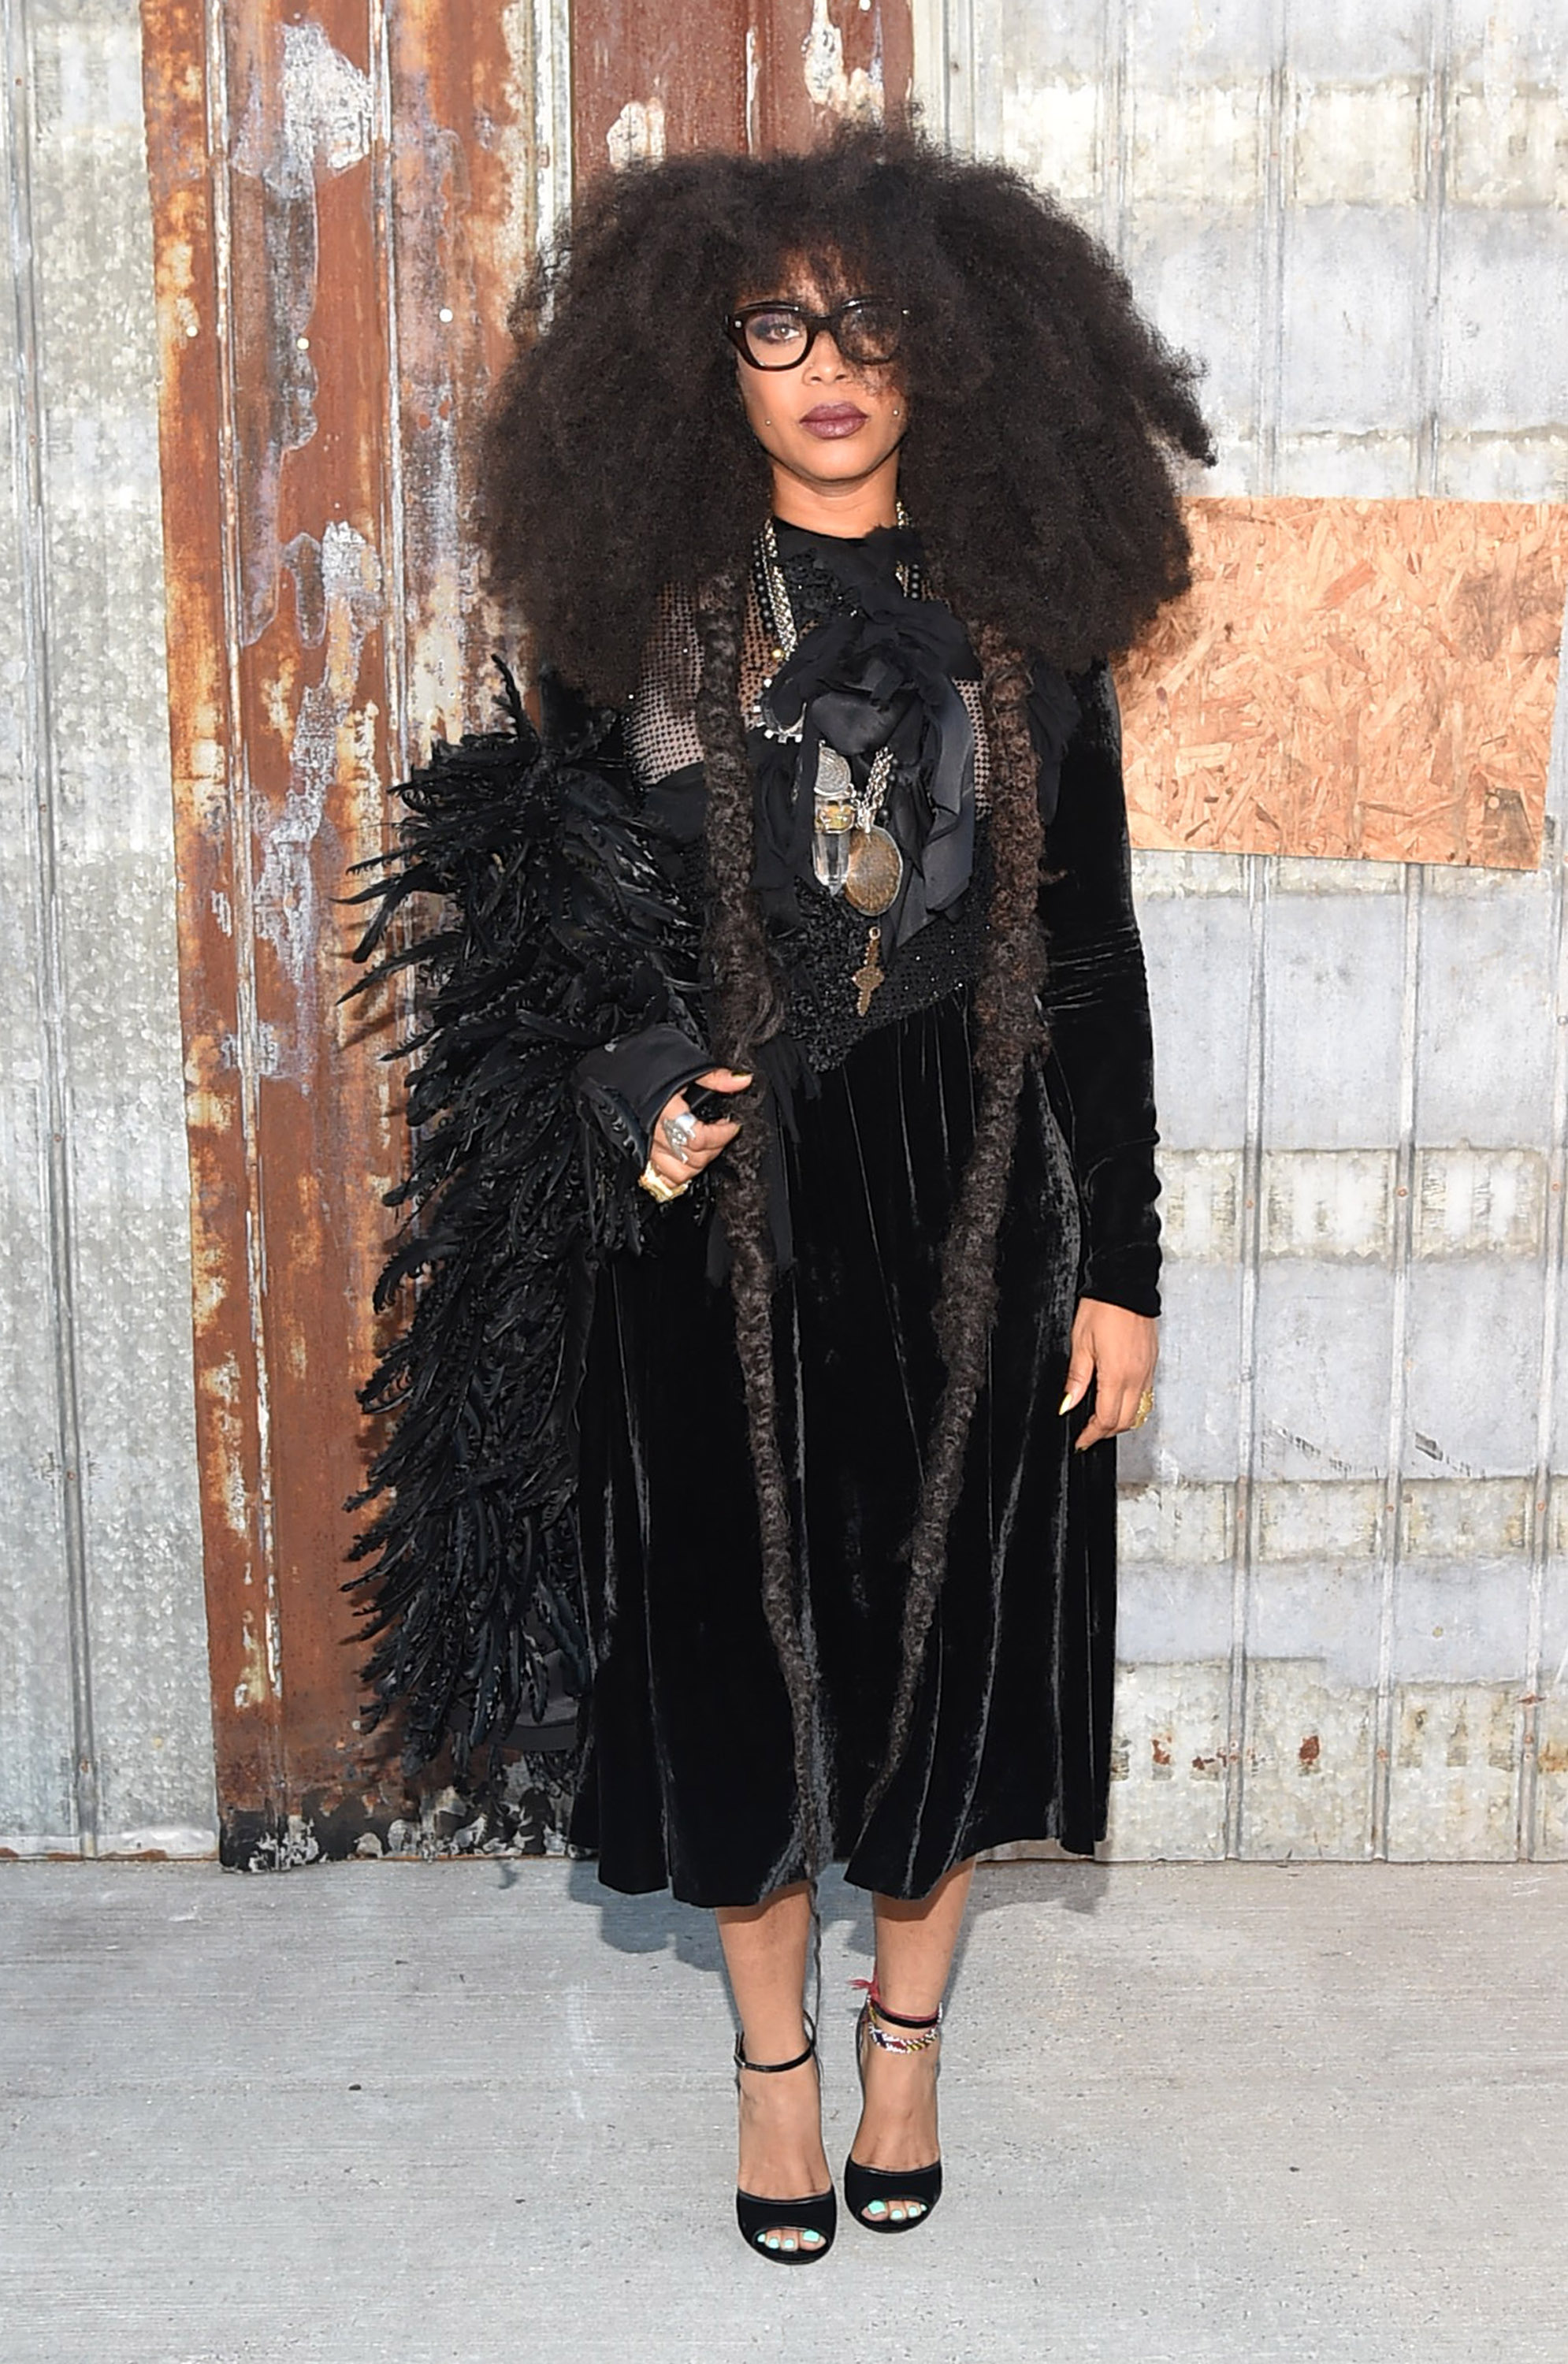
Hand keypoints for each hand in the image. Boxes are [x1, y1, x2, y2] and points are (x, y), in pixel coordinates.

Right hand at [646, 1068, 751, 1189]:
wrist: (622, 1065)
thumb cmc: (649, 1065)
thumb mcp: (688, 1064)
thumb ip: (716, 1078)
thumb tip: (743, 1081)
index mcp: (666, 1112)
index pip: (699, 1138)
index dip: (722, 1134)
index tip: (732, 1125)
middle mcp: (654, 1132)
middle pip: (692, 1158)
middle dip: (715, 1148)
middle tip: (722, 1132)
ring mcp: (647, 1145)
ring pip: (678, 1173)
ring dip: (698, 1164)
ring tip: (707, 1147)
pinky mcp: (642, 1152)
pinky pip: (661, 1177)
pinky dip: (678, 1174)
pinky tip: (688, 1161)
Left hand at [1060, 1298, 1157, 1450]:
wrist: (1126, 1285)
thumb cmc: (1102, 1308)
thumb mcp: (1080, 1344)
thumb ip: (1077, 1379)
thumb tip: (1067, 1405)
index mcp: (1117, 1375)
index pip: (1107, 1419)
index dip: (1092, 1435)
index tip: (1081, 1441)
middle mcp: (1137, 1377)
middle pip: (1125, 1421)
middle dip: (1106, 1432)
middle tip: (1088, 1434)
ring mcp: (1148, 1371)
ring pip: (1139, 1411)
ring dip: (1120, 1421)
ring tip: (1100, 1420)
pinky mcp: (1152, 1363)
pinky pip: (1145, 1395)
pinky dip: (1131, 1405)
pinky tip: (1117, 1399)